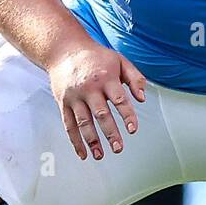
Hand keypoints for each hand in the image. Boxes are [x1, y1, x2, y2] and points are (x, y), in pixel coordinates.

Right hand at [45, 41, 146, 160]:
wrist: (64, 49)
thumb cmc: (95, 56)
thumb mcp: (120, 60)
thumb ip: (135, 78)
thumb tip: (142, 98)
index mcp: (106, 78)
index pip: (119, 100)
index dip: (127, 115)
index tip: (133, 129)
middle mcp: (89, 89)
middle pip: (101, 114)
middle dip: (110, 133)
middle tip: (118, 148)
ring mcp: (75, 97)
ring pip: (83, 122)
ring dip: (92, 141)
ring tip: (101, 155)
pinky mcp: (63, 103)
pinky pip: (69, 125)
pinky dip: (75, 141)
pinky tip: (83, 153)